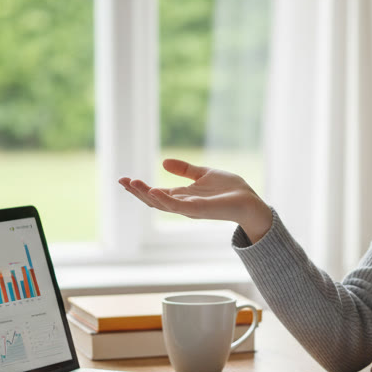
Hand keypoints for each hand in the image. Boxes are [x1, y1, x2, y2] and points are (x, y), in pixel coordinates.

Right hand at [118, 158, 273, 241]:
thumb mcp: (204, 173)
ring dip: (145, 194)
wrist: (250, 201)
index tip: (124, 179)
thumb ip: (185, 170)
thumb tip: (164, 161)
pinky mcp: (198, 210)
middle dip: (137, 192)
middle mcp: (182, 205)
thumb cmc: (230, 189)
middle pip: (154, 201)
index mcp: (183, 196)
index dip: (140, 188)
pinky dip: (164, 200)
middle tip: (122, 181)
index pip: (156, 194)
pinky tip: (153, 190)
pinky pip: (177, 206)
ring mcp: (189, 209)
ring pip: (161, 204)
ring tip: (132, 183)